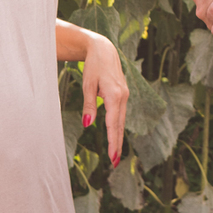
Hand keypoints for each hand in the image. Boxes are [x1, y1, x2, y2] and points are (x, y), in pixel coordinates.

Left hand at [80, 32, 129, 166]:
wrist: (104, 49)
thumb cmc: (93, 66)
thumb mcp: (87, 84)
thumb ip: (88, 105)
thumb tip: (88, 125)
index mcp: (114, 95)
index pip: (113, 123)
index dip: (113, 141)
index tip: (112, 156)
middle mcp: (123, 97)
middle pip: (120, 125)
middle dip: (118, 144)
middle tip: (115, 162)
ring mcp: (124, 95)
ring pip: (121, 120)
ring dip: (119, 137)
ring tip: (116, 154)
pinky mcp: (123, 94)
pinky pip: (121, 114)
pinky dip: (118, 126)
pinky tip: (116, 135)